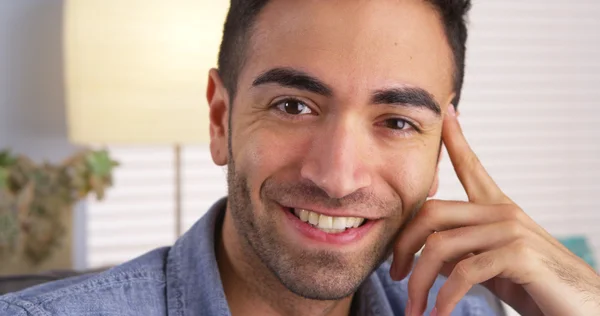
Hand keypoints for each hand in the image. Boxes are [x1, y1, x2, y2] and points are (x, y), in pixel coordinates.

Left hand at [390, 105, 599, 315]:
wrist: (585, 311)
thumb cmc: (537, 288)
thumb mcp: (494, 266)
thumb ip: (464, 254)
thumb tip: (428, 256)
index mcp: (498, 210)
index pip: (471, 167)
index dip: (456, 140)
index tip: (445, 113)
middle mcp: (503, 213)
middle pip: (432, 212)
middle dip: (404, 246)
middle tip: (394, 275)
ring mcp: (511, 230)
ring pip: (441, 246)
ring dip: (419, 282)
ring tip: (414, 309)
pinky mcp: (519, 255)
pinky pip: (464, 272)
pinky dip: (445, 297)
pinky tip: (440, 312)